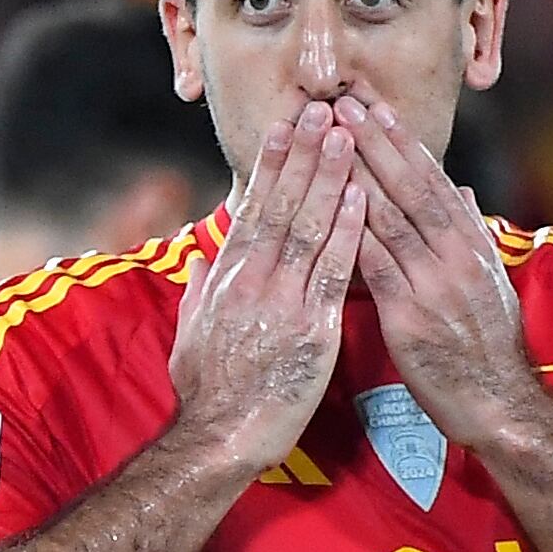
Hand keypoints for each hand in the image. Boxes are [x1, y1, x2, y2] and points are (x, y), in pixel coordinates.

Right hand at [168, 101, 365, 480]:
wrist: (219, 439)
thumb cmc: (207, 394)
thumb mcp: (190, 334)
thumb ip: (200, 290)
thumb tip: (202, 259)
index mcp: (227, 278)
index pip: (254, 209)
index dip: (271, 166)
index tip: (285, 128)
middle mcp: (253, 280)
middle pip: (283, 205)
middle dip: (304, 155)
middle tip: (324, 113)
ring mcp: (282, 302)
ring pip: (310, 228)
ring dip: (331, 179)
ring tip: (347, 138)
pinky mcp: (312, 330)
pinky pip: (333, 272)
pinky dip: (347, 233)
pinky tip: (362, 200)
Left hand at [341, 92, 552, 451]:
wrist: (500, 404)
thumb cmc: (488, 347)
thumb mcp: (490, 282)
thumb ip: (471, 233)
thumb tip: (457, 191)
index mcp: (472, 244)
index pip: (432, 180)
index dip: (401, 141)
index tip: (375, 107)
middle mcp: (456, 256)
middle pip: (410, 187)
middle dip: (374, 142)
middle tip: (344, 103)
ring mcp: (434, 285)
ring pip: (390, 218)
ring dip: (357, 174)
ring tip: (330, 140)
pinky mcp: (410, 319)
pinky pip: (376, 267)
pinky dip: (353, 234)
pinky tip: (330, 206)